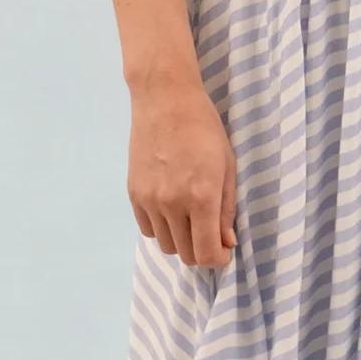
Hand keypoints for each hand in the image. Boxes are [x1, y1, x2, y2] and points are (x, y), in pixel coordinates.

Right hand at [127, 74, 237, 267]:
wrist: (164, 99)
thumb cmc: (204, 129)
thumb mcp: (227, 168)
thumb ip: (227, 210)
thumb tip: (227, 242)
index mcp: (201, 197)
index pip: (206, 254)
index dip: (218, 260)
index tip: (223, 251)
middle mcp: (172, 204)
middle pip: (186, 255)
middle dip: (202, 252)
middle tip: (210, 235)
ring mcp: (149, 200)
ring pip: (166, 245)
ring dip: (182, 241)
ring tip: (190, 220)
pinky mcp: (133, 194)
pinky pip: (147, 230)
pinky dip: (162, 229)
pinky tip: (171, 212)